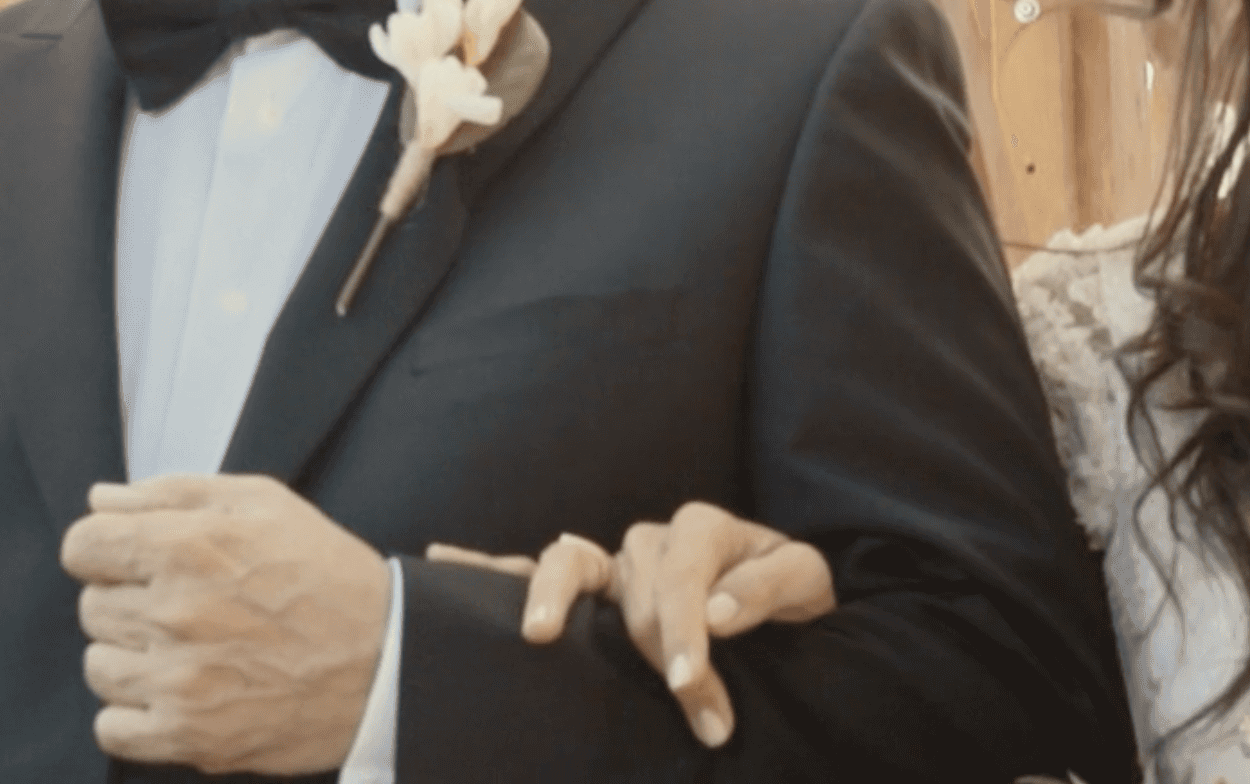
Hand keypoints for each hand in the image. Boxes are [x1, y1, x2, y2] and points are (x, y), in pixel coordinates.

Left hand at [60, 474, 390, 773]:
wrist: (388, 659)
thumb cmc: (327, 577)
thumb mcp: (264, 504)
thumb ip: (174, 493)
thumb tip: (101, 498)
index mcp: (189, 546)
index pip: (82, 546)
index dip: (105, 550)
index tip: (131, 561)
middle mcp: (176, 612)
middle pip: (91, 607)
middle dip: (130, 603)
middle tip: (186, 608)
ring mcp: (180, 680)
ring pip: (98, 666)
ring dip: (133, 660)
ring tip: (187, 653)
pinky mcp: (189, 735)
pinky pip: (111, 728)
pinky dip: (135, 716)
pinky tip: (177, 695)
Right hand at [426, 501, 835, 748]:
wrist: (787, 599)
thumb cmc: (792, 591)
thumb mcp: (807, 583)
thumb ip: (769, 587)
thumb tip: (715, 612)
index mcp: (703, 529)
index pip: (680, 575)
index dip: (685, 632)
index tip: (691, 688)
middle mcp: (653, 539)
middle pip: (632, 587)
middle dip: (658, 652)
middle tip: (702, 719)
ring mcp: (616, 561)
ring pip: (572, 567)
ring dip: (553, 599)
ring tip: (537, 634)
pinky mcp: (593, 586)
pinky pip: (536, 570)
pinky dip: (487, 567)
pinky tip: (442, 558)